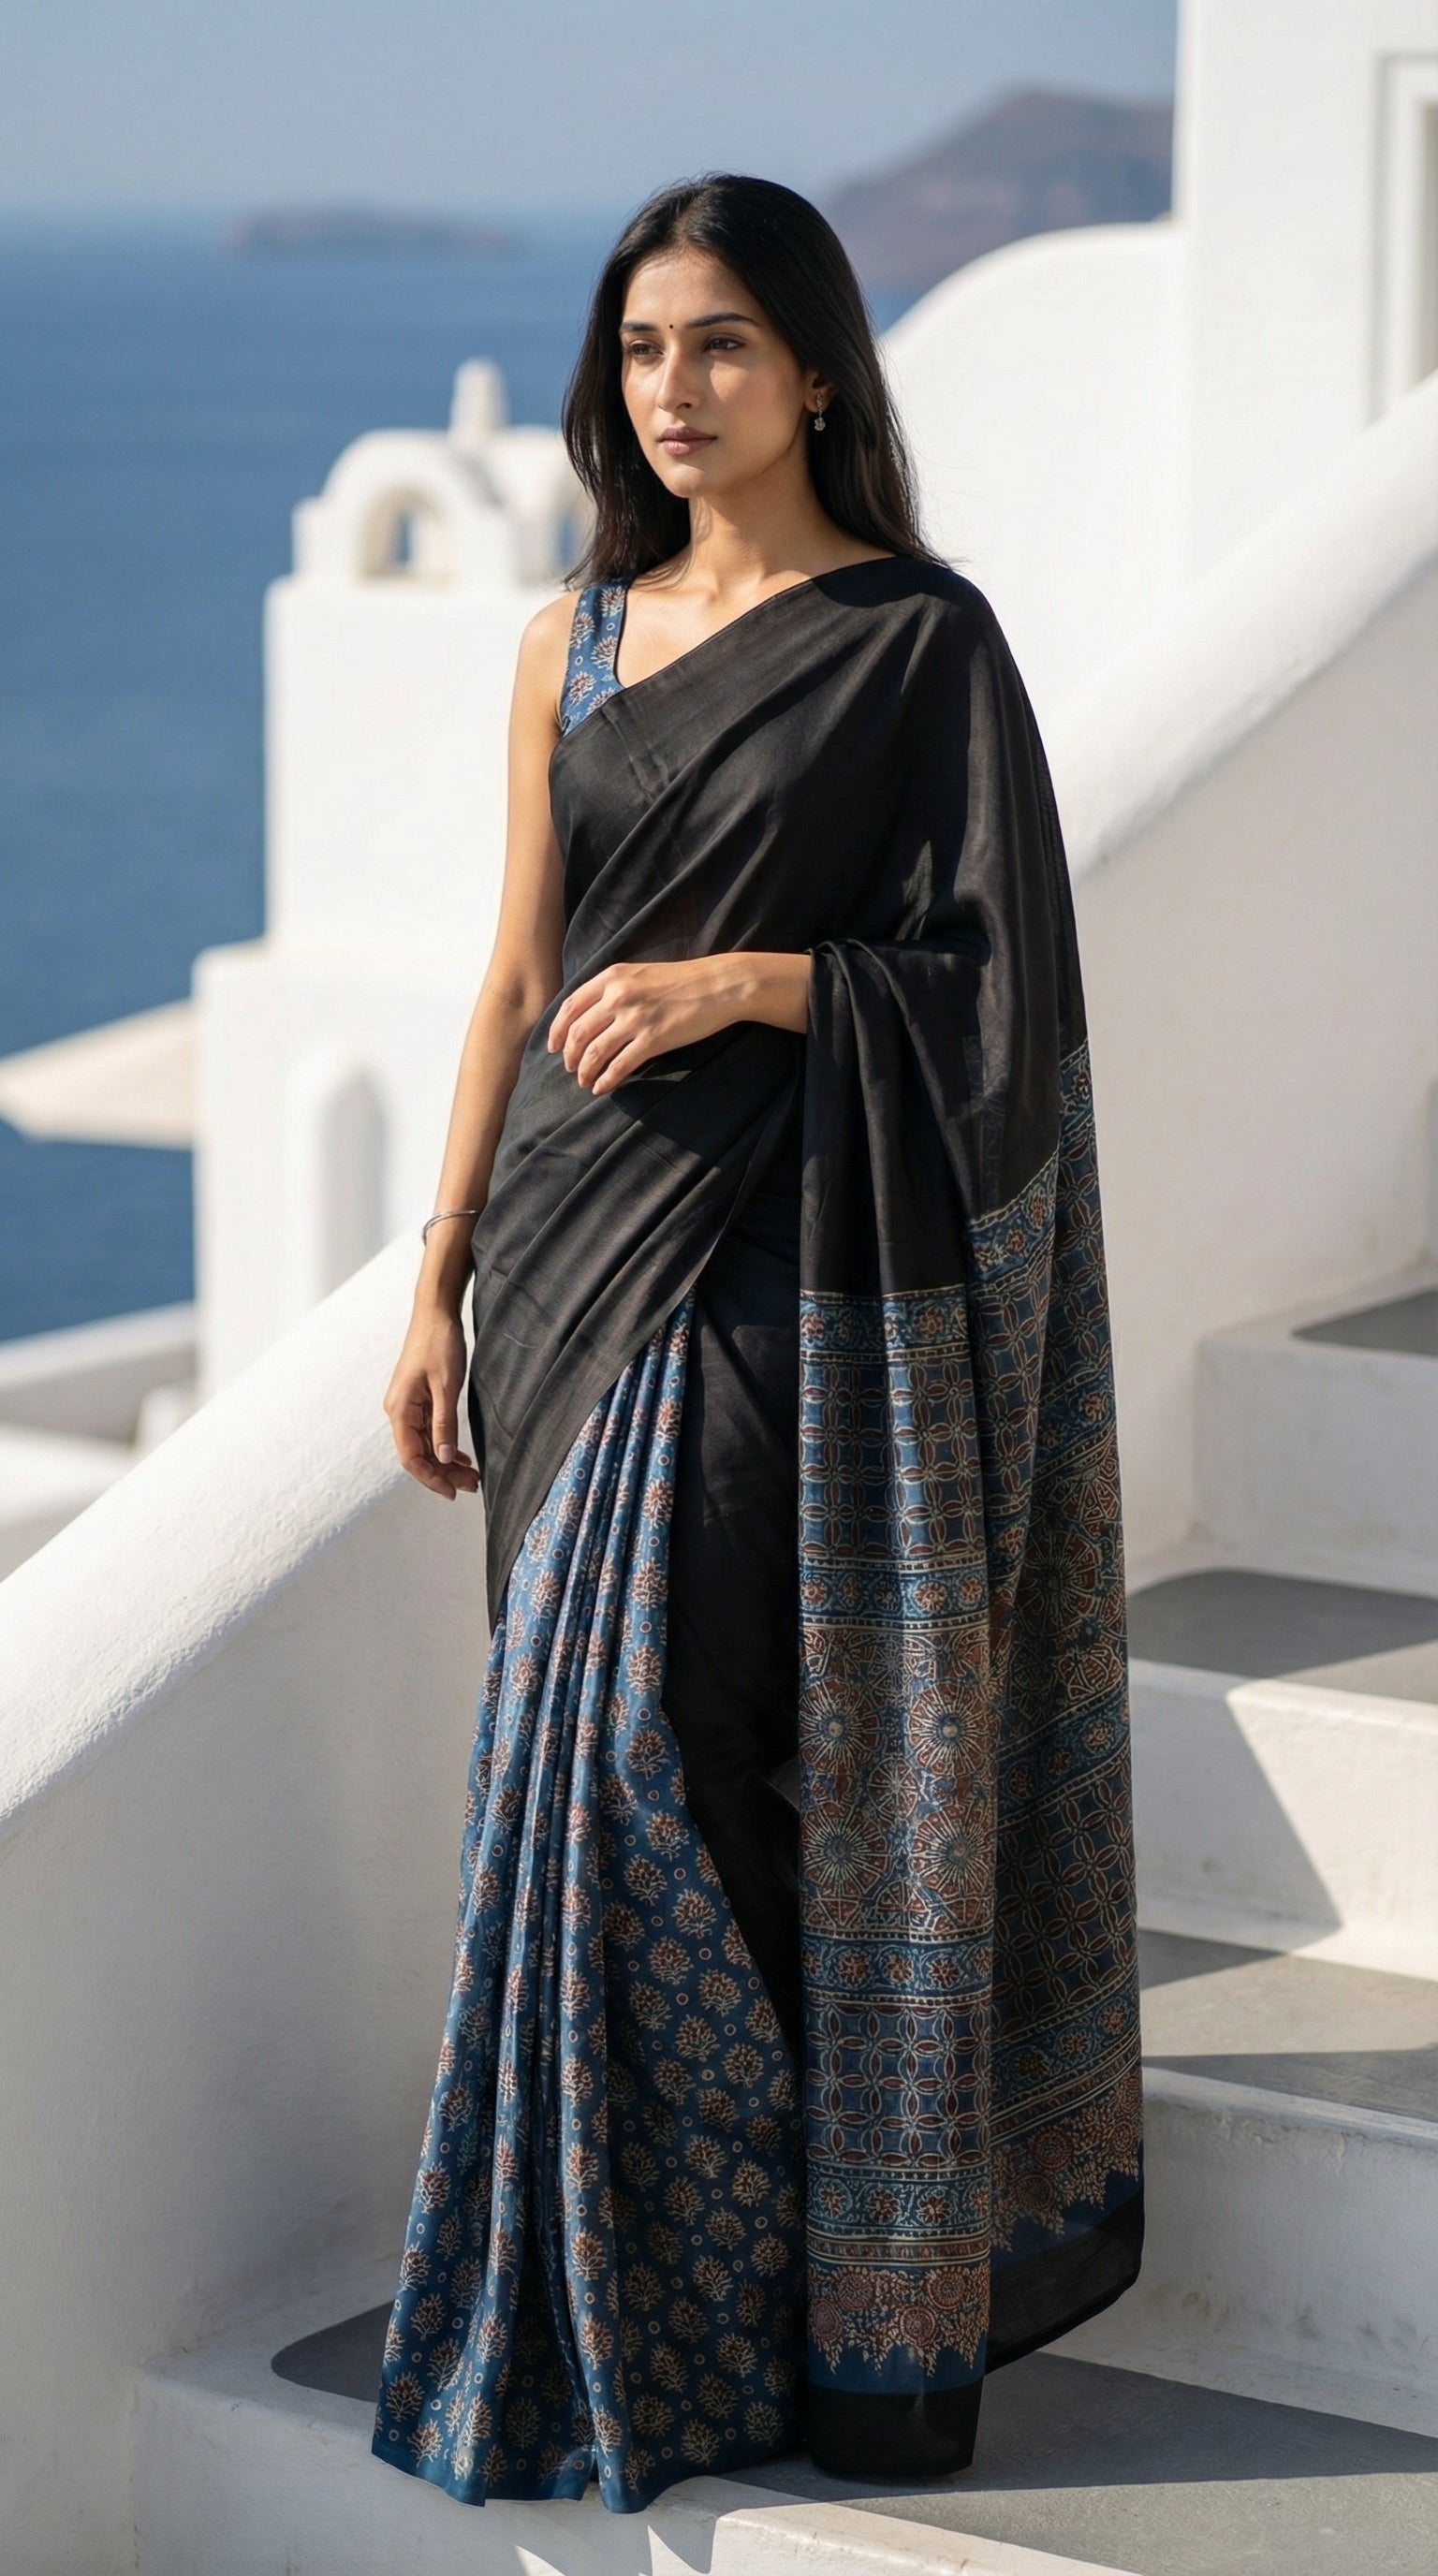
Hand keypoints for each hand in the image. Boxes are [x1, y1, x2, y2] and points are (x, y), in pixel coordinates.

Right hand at [384, 1306, 479, 1500]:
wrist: (435, 1313)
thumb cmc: (440, 1344)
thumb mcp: (447, 1386)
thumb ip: (444, 1423)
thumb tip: (444, 1459)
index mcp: (399, 1410)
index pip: (411, 1457)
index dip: (432, 1478)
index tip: (454, 1492)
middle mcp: (398, 1411)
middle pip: (418, 1454)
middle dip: (443, 1473)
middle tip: (472, 1486)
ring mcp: (407, 1405)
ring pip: (424, 1444)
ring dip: (445, 1462)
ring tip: (471, 1476)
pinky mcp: (417, 1399)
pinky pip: (427, 1430)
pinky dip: (444, 1444)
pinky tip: (460, 1456)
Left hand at [548, 952, 807, 1093]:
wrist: (719, 985)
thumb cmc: (681, 981)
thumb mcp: (640, 974)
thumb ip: (613, 989)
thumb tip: (589, 1014)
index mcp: (612, 978)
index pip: (571, 1006)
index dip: (557, 1030)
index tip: (552, 1046)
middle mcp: (618, 996)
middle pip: (578, 1032)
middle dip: (569, 1055)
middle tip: (570, 1068)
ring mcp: (635, 1018)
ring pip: (594, 1051)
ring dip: (584, 1070)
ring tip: (584, 1081)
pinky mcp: (653, 1039)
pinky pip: (619, 1065)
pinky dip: (606, 1080)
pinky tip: (602, 1087)